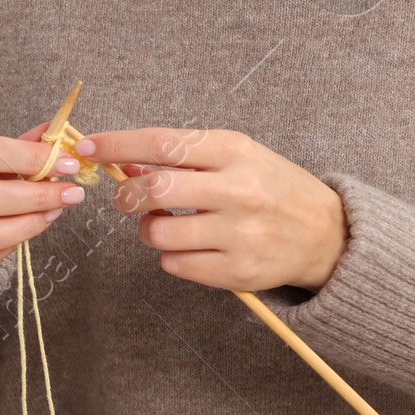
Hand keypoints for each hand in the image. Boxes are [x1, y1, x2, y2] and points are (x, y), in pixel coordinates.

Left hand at [85, 126, 347, 292]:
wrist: (327, 233)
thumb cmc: (272, 188)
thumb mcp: (238, 156)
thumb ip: (187, 157)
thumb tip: (126, 163)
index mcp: (235, 151)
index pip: (162, 142)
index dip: (117, 144)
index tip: (88, 147)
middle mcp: (238, 189)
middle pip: (155, 189)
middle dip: (127, 195)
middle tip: (126, 199)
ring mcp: (239, 234)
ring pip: (159, 233)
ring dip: (148, 230)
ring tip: (164, 225)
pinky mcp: (238, 271)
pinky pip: (176, 265)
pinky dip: (171, 256)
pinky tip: (190, 247)